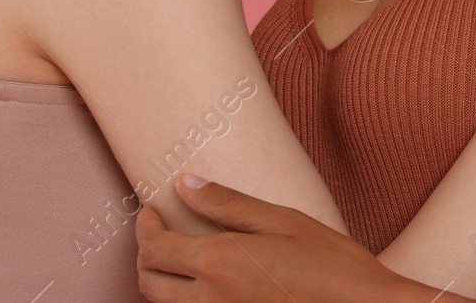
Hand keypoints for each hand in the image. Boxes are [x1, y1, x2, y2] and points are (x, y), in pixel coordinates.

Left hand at [135, 174, 474, 302]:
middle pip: (149, 282)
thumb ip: (229, 204)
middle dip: (146, 255)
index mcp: (217, 261)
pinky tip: (207, 285)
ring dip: (162, 281)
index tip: (150, 211)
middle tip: (159, 233)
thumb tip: (185, 184)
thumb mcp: (283, 221)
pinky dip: (185, 301)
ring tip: (179, 259)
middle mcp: (209, 299)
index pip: (155, 247)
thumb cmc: (331, 264)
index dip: (144, 227)